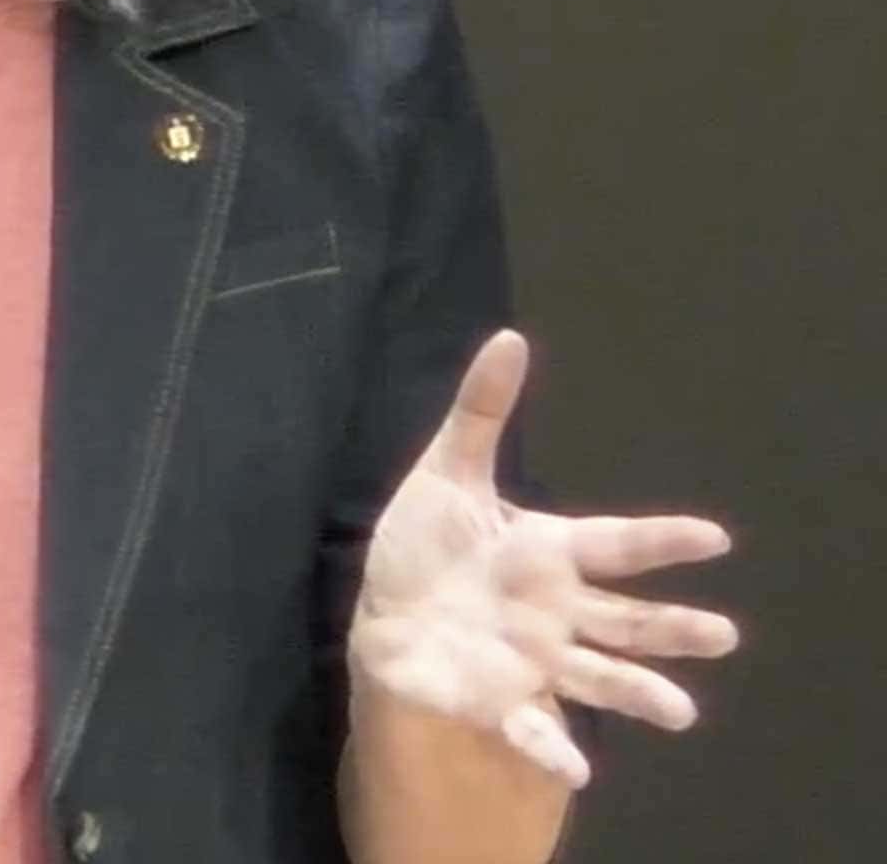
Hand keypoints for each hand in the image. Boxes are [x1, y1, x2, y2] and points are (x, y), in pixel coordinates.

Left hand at [348, 329, 740, 788]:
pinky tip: (575, 769)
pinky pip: (532, 727)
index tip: (715, 537)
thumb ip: (481, 410)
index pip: (615, 545)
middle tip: (724, 636)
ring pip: (598, 679)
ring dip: (637, 693)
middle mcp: (553, 613)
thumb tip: (511, 338)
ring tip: (681, 712)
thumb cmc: (423, 546)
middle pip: (625, 620)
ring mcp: (533, 661)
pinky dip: (554, 746)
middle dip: (672, 629)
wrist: (384, 616)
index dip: (662, 540)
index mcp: (546, 555)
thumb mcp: (447, 472)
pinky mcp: (499, 700)